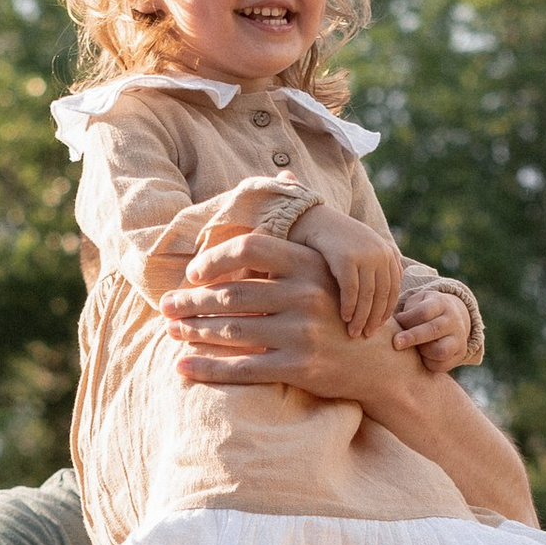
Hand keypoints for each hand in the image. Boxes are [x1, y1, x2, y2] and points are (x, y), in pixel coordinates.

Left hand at [164, 226, 392, 395]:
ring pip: (230, 331)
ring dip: (191, 332)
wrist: (380, 360)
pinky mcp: (300, 367)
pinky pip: (241, 368)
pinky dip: (206, 368)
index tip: (192, 273)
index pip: (250, 247)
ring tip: (171, 331)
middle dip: (190, 302)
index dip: (213, 259)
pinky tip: (182, 366)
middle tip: (165, 306)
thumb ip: (300, 225)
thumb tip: (285, 176)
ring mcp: (303, 333)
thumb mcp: (328, 264)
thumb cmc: (341, 308)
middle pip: (231, 294)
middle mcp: (306, 295)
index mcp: (309, 264)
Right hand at [296, 199, 404, 340]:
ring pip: (368, 296)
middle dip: (374, 318)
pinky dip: (349, 306)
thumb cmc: (338, 241)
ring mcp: (364, 256)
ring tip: (354, 333)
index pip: (393, 288)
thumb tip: (388, 296)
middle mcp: (380, 254)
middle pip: (382, 294)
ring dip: (361, 317)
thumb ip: (378, 268)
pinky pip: (351, 290)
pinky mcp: (346, 259)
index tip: (378, 326)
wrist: (314, 219)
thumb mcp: (364, 250)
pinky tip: (344, 318)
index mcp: (387, 253)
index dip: (386, 310)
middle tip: (367, 335)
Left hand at [394, 281, 473, 372]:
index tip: (395, 323)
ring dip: (422, 352)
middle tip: (396, 343)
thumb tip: (387, 322)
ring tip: (412, 350)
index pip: (424, 312)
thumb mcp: (417, 303)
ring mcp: (458, 339)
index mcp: (441, 303)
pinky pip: (442, 365)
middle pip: (434, 330)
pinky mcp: (459, 355)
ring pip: (441, 351)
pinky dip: (428, 364)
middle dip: (413, 338)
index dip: (407, 319)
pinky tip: (420, 358)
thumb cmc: (424, 312)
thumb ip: (406, 310)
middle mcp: (453, 321)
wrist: (451, 321)